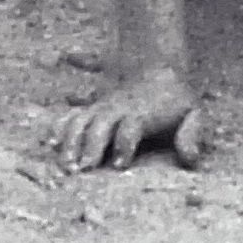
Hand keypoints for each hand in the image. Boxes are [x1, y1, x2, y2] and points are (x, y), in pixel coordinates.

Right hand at [60, 64, 206, 171]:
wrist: (158, 71)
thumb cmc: (177, 102)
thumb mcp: (192, 115)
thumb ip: (192, 135)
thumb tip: (191, 160)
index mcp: (142, 112)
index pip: (131, 127)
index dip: (125, 145)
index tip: (117, 165)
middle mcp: (118, 110)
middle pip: (100, 125)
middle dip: (90, 146)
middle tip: (82, 170)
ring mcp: (101, 109)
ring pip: (79, 121)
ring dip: (70, 141)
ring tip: (63, 164)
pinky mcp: (89, 110)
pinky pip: (69, 116)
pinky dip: (58, 128)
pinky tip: (49, 144)